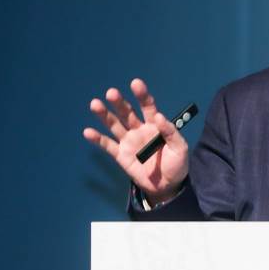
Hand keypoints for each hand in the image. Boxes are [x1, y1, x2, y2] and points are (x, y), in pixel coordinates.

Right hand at [82, 78, 189, 202]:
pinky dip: (97, 139)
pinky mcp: (120, 155)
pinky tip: (88, 132)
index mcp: (155, 125)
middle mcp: (139, 130)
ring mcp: (128, 141)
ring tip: (95, 104)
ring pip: (114, 125)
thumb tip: (158, 116)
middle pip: (127, 113)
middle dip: (119, 103)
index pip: (147, 106)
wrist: (167, 186)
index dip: (142, 95)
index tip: (135, 83)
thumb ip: (171, 132)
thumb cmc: (176, 164)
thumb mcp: (180, 148)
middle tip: (111, 93)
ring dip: (104, 115)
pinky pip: (107, 145)